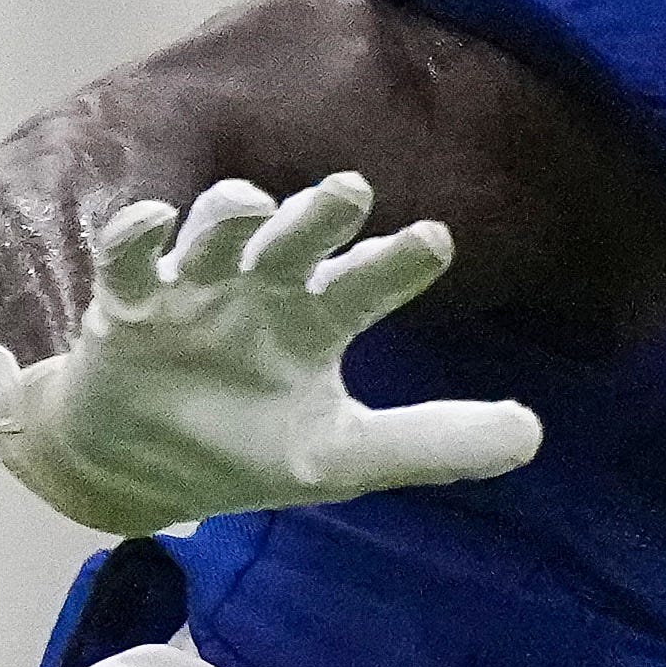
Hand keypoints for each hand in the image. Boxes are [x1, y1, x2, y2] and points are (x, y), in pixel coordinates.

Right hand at [0, 171, 548, 535]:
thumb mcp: (344, 457)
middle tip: (349, 192)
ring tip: (254, 206)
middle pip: (295, 238)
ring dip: (232, 212)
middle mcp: (262, 291)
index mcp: (316, 320)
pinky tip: (156, 220)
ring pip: (216, 231)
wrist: (140, 474)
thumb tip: (535, 434)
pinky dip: (138, 236)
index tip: (436, 241)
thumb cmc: (244, 445)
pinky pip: (130, 259)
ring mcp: (195, 291)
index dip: (398, 261)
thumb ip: (434, 443)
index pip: (366, 283)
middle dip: (318, 214)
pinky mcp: (131, 307)